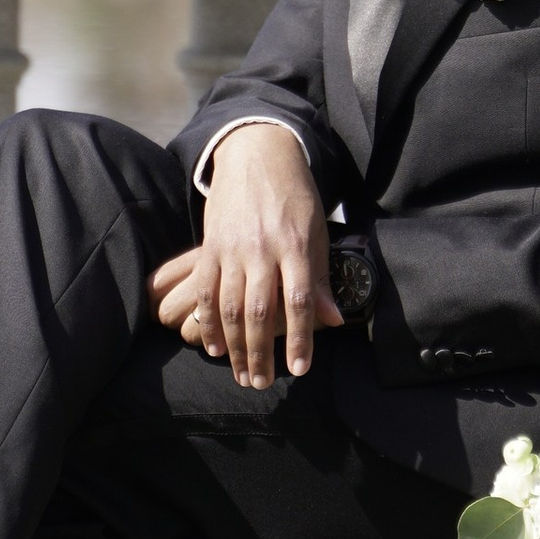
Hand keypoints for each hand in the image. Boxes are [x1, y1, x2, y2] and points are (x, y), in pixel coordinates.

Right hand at [150, 123, 341, 387]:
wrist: (257, 155)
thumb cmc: (295, 197)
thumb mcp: (317, 232)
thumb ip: (320, 278)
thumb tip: (334, 320)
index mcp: (296, 246)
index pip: (299, 302)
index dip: (301, 339)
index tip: (300, 369)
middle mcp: (263, 249)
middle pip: (262, 312)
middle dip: (261, 354)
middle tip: (261, 383)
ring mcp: (233, 249)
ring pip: (231, 307)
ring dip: (235, 346)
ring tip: (241, 373)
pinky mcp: (210, 246)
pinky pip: (205, 290)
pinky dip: (208, 321)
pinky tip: (213, 346)